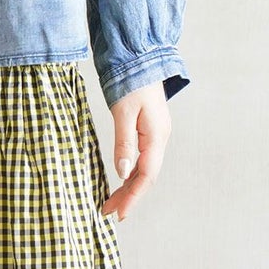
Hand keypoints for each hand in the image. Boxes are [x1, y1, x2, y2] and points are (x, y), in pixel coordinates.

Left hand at [101, 80, 170, 221]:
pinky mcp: (149, 127)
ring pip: (145, 167)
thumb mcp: (124, 112)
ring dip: (129, 185)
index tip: (118, 213)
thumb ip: (124, 143)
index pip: (146, 176)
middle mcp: (160, 138)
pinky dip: (131, 170)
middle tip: (109, 211)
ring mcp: (156, 133)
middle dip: (129, 195)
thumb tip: (123, 173)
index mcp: (156, 136)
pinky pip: (142, 156)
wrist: (140, 55)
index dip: (132, 197)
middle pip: (146, 175)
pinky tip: (122, 176)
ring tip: (112, 200)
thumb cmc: (132, 80)